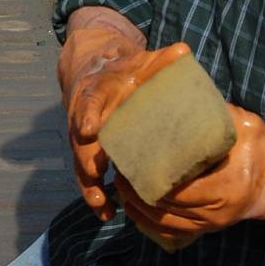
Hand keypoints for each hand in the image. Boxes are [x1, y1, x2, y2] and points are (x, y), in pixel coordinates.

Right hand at [58, 11, 188, 220]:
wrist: (96, 67)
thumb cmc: (126, 68)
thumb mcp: (143, 60)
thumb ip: (163, 59)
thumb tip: (184, 52)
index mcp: (97, 92)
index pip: (88, 102)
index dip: (87, 115)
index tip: (88, 130)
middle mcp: (85, 117)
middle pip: (80, 142)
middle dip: (86, 161)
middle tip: (96, 177)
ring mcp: (84, 137)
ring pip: (81, 163)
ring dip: (90, 185)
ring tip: (104, 206)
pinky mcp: (89, 152)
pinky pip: (88, 175)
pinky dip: (96, 193)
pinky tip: (107, 214)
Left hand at [117, 113, 264, 249]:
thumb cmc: (261, 147)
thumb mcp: (243, 124)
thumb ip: (212, 113)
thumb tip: (175, 91)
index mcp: (224, 186)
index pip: (175, 188)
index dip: (146, 176)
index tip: (128, 159)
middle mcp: (216, 212)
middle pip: (164, 208)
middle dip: (136, 190)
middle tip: (118, 169)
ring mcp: (211, 225)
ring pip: (164, 223)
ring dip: (138, 207)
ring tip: (121, 185)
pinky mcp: (207, 229)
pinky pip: (172, 233)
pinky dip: (149, 222)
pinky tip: (135, 207)